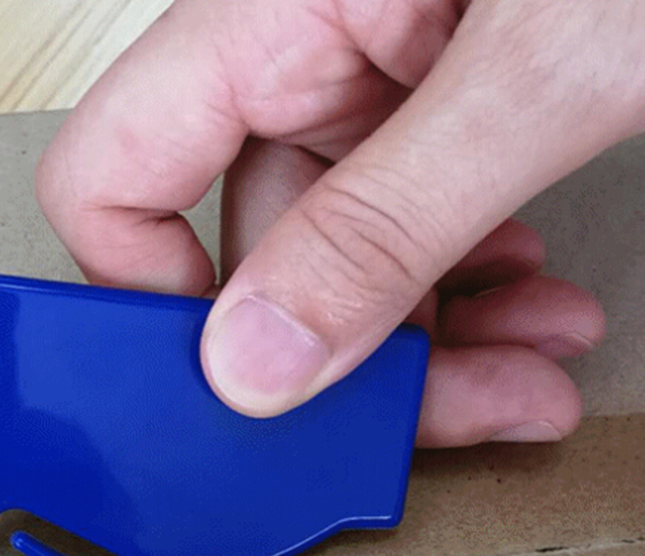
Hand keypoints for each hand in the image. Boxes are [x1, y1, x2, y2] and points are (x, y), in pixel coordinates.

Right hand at [37, 0, 644, 443]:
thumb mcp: (546, 72)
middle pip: (251, 259)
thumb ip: (387, 226)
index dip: (149, 303)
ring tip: (522, 373)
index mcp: (267, 13)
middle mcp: (297, 54)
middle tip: (444, 415)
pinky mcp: (432, 107)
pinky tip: (526, 310)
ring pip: (337, 267)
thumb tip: (253, 367)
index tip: (241, 390)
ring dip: (426, 345)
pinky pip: (404, 235)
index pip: (110, 180)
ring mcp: (366, 85)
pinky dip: (463, 293)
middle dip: (350, 361)